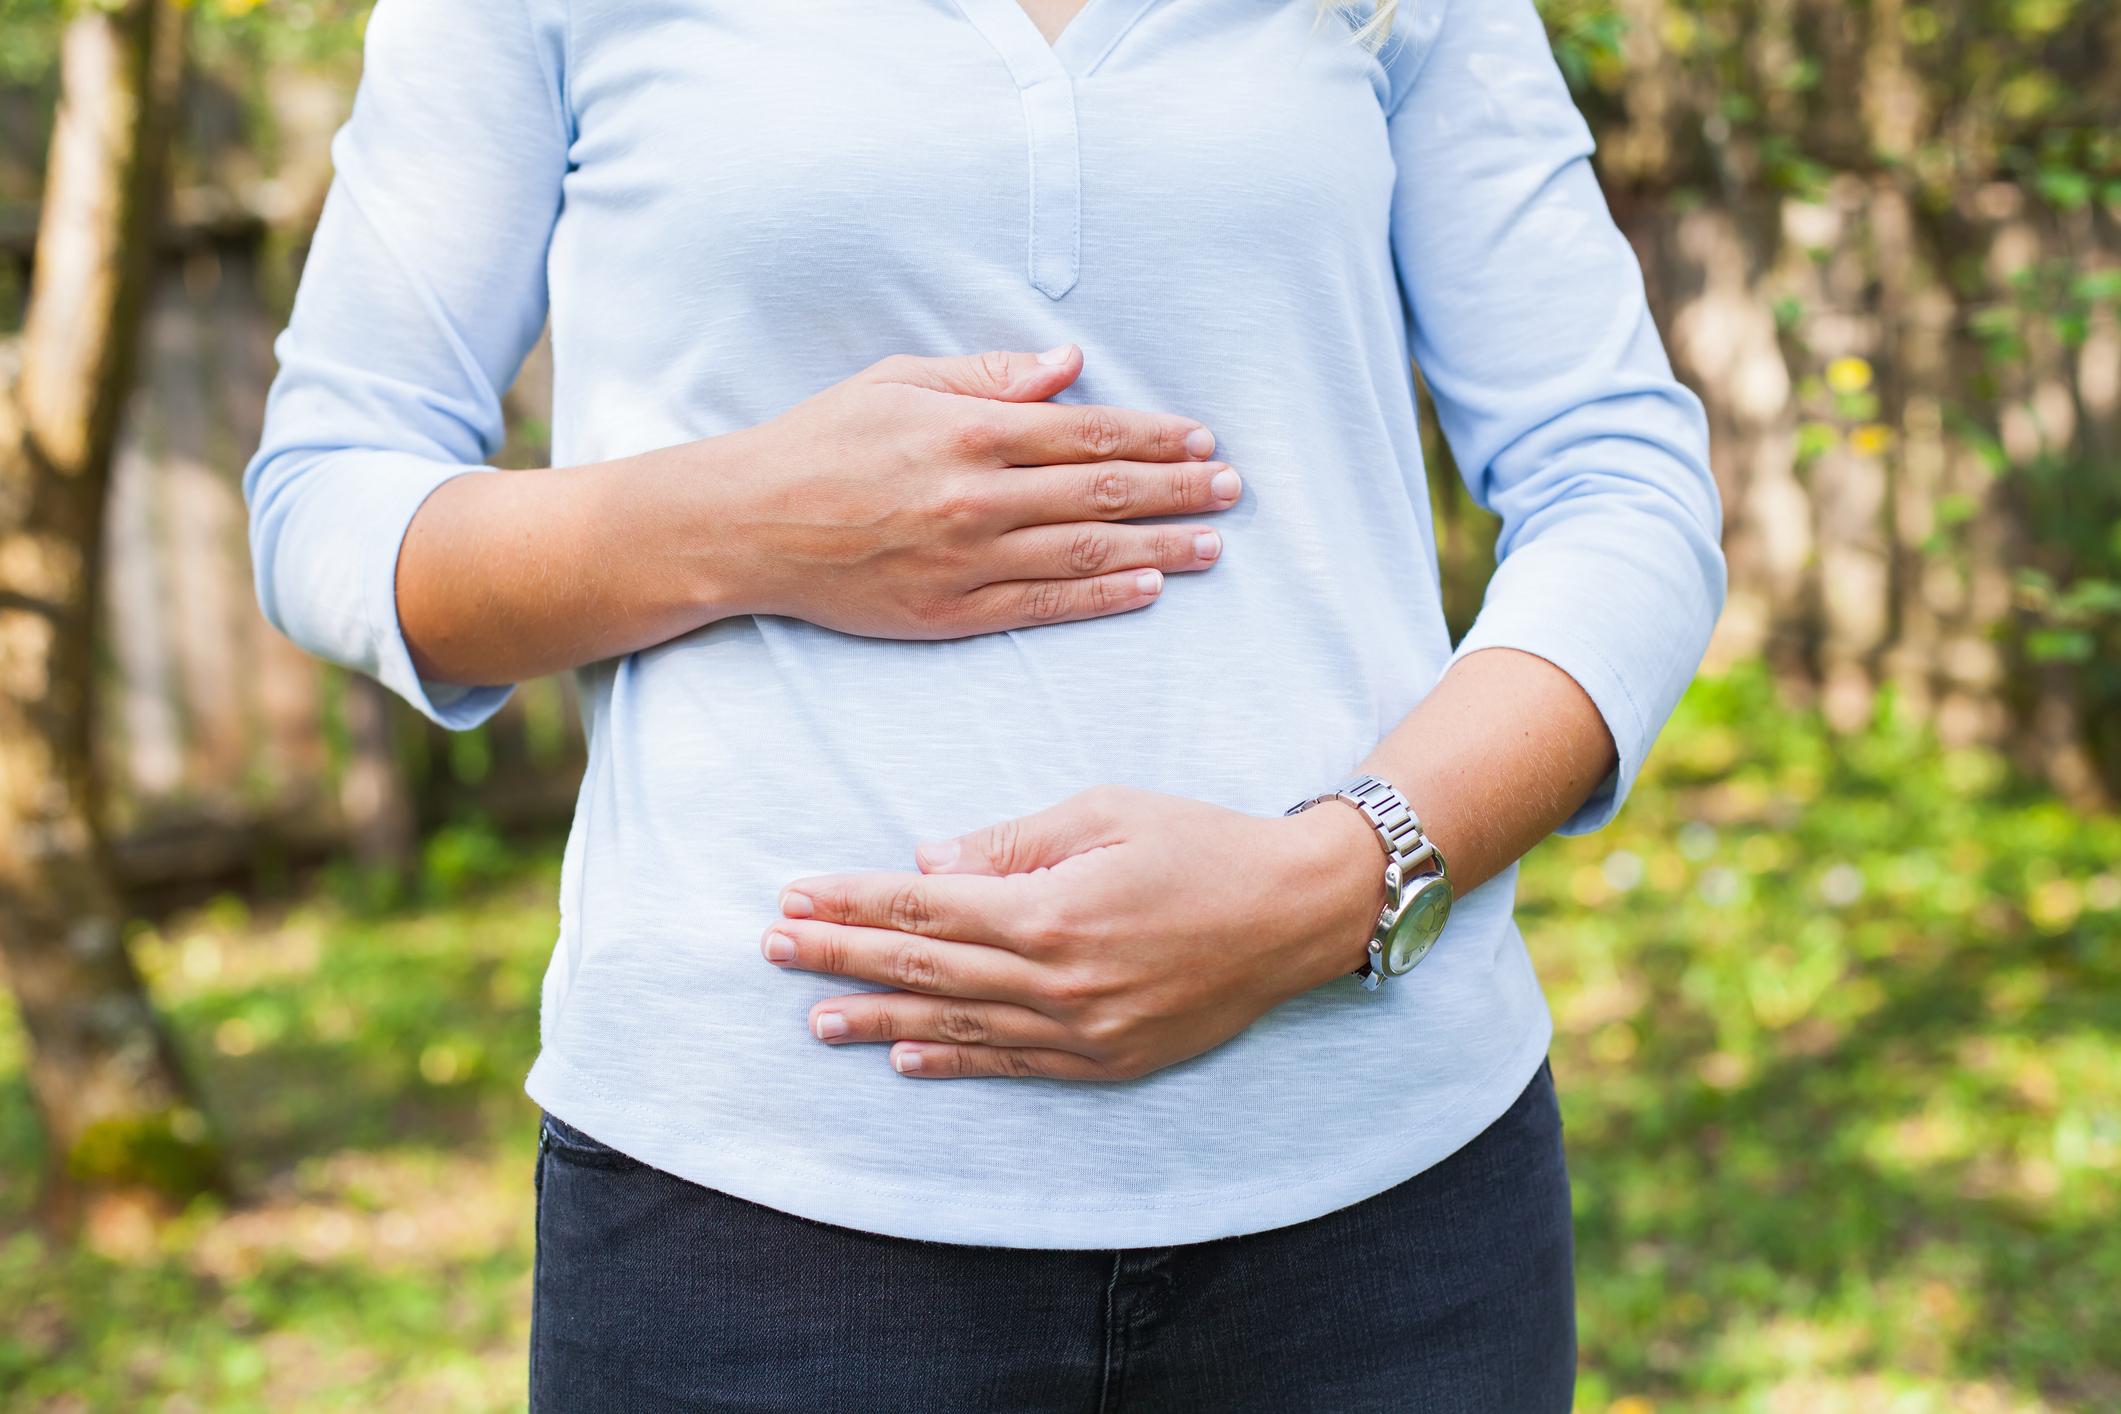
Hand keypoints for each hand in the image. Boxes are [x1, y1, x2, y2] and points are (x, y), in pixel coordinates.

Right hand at [719, 346, 1240, 637]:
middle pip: (1103, 493)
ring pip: (1086, 553)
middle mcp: (977, 496)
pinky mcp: (948, 611)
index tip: (1203, 438)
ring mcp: (965, 559)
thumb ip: (989, 375)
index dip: (1155, 436)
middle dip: (1177, 489)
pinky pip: (1042, 603)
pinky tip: (1148, 588)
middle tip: (1232, 490)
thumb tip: (1070, 366)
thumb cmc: (820, 442)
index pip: (1088, 433)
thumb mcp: (897, 381)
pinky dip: (1101, 597)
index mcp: (969, 430)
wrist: (746, 525)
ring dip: (1160, 547)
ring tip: (1213, 545)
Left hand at [761, 785, 1388, 1079]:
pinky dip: (956, 1061)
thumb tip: (930, 863)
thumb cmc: (1202, 842)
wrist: (1298, 912)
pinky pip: (1017, 1064)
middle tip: (772, 950)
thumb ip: (1012, 842)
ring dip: (879, 1021)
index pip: (926, 911)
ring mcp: (1086, 1030)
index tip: (795, 898)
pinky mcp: (1112, 1059)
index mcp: (1053, 910)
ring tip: (814, 1017)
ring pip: (960, 1026)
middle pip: (926, 970)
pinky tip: (905, 1058)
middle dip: (841, 957)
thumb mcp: (1106, 812)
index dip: (854, 905)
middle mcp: (1060, 981)